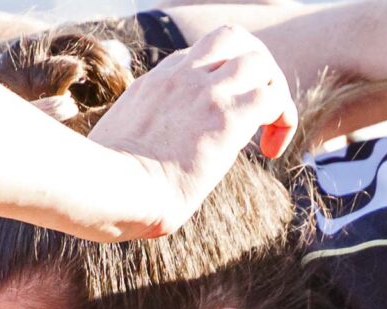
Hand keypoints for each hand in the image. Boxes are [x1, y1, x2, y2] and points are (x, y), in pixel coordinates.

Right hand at [89, 25, 296, 235]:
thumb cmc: (104, 186)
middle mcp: (181, 76)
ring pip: (260, 60)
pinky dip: (282, 119)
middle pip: (233, 38)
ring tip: (271, 129)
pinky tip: (271, 150)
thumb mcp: (113, 147)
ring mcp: (205, 92)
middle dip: (256, 67)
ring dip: (274, 91)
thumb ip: (130, 139)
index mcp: (155, 82)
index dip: (220, 81)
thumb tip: (127, 160)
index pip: (200, 57)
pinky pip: (273, 98)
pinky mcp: (226, 118)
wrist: (109, 191)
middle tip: (259, 110)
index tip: (219, 121)